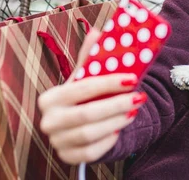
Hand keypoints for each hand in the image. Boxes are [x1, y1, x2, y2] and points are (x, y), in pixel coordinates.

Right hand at [38, 29, 146, 163]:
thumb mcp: (84, 77)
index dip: (109, 84)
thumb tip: (98, 31)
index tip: (132, 79)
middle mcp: (49, 120)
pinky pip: (91, 152)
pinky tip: (119, 128)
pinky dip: (108, 140)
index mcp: (50, 98)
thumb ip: (90, 57)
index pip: (83, 88)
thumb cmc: (84, 97)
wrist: (80, 124)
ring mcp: (57, 141)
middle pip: (87, 114)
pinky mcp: (67, 157)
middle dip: (117, 105)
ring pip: (90, 134)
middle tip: (139, 97)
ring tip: (134, 110)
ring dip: (117, 121)